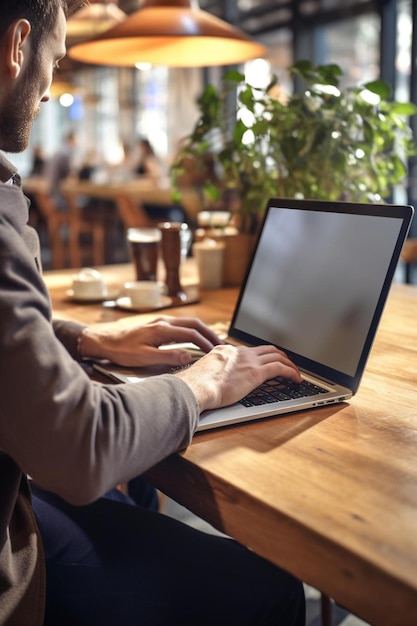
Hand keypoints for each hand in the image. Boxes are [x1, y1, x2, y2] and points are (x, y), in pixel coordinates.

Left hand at [78, 316, 222, 366]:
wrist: (104, 341)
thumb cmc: (122, 350)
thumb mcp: (144, 358)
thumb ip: (167, 357)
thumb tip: (187, 356)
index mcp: (162, 329)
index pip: (191, 334)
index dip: (205, 343)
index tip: (215, 352)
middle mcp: (164, 322)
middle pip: (194, 323)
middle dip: (209, 333)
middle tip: (221, 344)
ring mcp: (161, 322)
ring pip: (188, 322)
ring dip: (202, 330)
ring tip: (212, 342)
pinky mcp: (157, 325)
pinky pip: (181, 324)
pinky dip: (192, 330)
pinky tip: (195, 338)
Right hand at [176, 344, 301, 412]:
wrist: (196, 387)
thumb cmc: (195, 386)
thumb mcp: (203, 373)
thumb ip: (211, 373)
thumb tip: (210, 382)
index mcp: (226, 351)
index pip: (248, 351)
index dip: (259, 356)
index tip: (263, 363)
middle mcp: (239, 352)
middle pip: (266, 349)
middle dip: (279, 355)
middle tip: (286, 363)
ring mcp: (249, 361)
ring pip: (277, 356)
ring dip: (289, 363)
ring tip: (295, 372)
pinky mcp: (256, 372)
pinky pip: (280, 368)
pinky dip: (291, 372)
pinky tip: (296, 379)